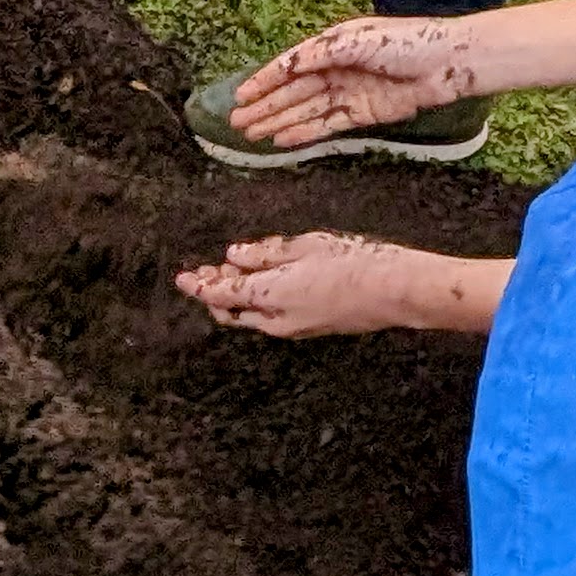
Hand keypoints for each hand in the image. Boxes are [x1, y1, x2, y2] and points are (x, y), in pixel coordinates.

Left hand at [179, 232, 482, 338]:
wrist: (393, 291)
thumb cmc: (353, 262)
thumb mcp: (303, 247)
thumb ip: (264, 253)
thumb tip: (234, 256)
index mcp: (269, 296)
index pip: (221, 295)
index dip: (198, 286)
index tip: (182, 277)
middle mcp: (275, 321)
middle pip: (231, 312)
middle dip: (215, 293)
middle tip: (206, 271)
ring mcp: (293, 329)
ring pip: (250, 316)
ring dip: (237, 297)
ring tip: (234, 270)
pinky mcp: (308, 329)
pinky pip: (271, 317)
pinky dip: (259, 300)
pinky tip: (266, 279)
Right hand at [228, 16, 476, 150]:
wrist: (449, 63)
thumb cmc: (407, 42)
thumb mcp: (358, 40)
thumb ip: (320, 53)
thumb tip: (288, 65)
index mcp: (333, 46)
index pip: (290, 67)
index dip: (264, 81)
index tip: (240, 96)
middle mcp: (337, 69)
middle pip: (293, 93)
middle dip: (266, 108)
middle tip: (237, 124)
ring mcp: (349, 93)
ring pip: (305, 111)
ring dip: (279, 123)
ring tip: (252, 136)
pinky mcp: (364, 114)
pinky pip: (327, 126)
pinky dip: (305, 133)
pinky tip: (283, 141)